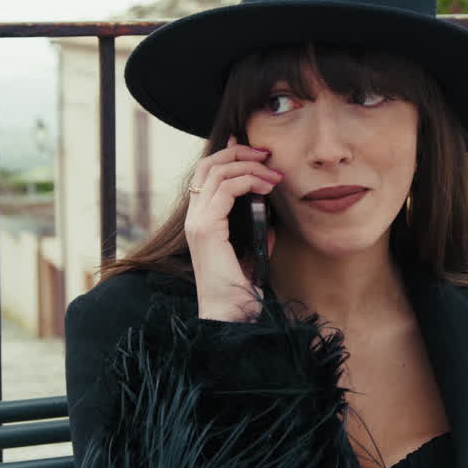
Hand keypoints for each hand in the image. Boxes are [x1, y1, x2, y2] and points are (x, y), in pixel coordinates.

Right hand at [186, 135, 280, 321]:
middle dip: (239, 152)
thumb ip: (255, 232)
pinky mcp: (207, 228)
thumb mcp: (251, 253)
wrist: (231, 316)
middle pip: (208, 165)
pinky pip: (226, 189)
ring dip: (249, 165)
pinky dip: (249, 180)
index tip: (257, 153)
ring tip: (274, 172)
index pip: (206, 175)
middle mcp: (194, 218)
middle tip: (266, 153)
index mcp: (200, 221)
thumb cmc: (240, 291)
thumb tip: (270, 216)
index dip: (229, 156)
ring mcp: (197, 222)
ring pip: (216, 171)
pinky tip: (268, 186)